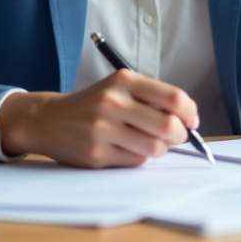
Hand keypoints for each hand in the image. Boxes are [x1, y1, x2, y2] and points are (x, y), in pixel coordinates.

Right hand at [0, 69, 198, 167]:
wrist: (48, 119)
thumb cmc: (93, 104)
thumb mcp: (119, 87)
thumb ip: (152, 98)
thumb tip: (189, 119)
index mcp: (124, 80)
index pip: (173, 98)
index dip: (190, 113)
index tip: (192, 120)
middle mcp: (113, 102)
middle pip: (169, 126)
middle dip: (180, 135)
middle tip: (175, 135)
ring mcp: (103, 129)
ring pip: (155, 147)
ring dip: (161, 148)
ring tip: (151, 142)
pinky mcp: (96, 154)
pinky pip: (136, 160)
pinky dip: (140, 157)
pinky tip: (128, 148)